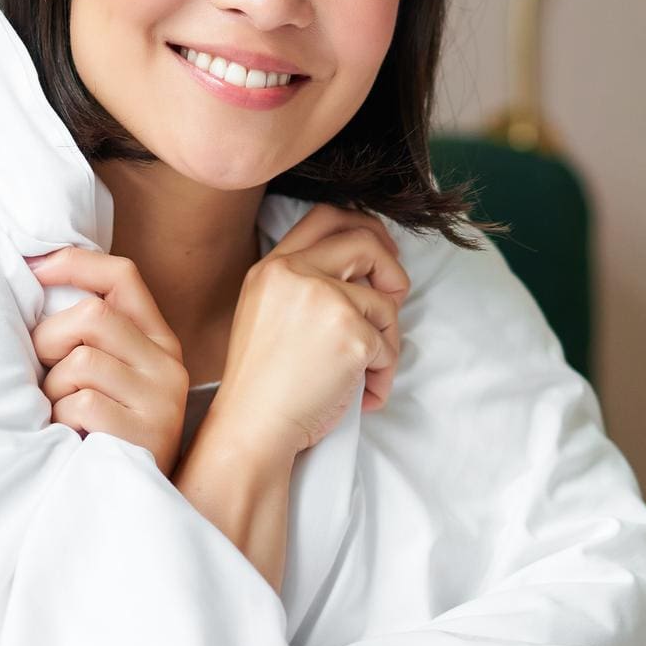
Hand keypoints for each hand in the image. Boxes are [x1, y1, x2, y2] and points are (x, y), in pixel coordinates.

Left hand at [26, 247, 190, 476]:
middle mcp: (167, 365)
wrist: (133, 506)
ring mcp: (161, 400)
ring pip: (81, 362)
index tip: (32, 269)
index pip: (122, 277)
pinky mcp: (148, 434)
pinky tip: (71, 438)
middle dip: (49, 341)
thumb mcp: (105, 378)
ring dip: (54, 391)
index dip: (74, 263)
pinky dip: (61, 422)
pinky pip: (80, 405)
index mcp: (157, 341)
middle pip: (92, 315)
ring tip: (61, 414)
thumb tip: (34, 278)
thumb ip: (90, 337)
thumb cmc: (102, 433)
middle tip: (43, 375)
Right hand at [208, 203, 408, 464]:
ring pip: (385, 302)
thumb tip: (371, 277)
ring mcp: (325, 300)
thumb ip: (306, 286)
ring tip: (365, 375)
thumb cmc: (263, 385)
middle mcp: (295, 274)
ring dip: (387, 342)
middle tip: (394, 300)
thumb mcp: (268, 315)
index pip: (325, 217)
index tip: (380, 252)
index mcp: (272, 268)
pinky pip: (389, 347)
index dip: (362, 227)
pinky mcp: (351, 334)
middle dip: (391, 270)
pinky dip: (383, 376)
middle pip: (365, 241)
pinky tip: (362, 396)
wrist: (252, 428)